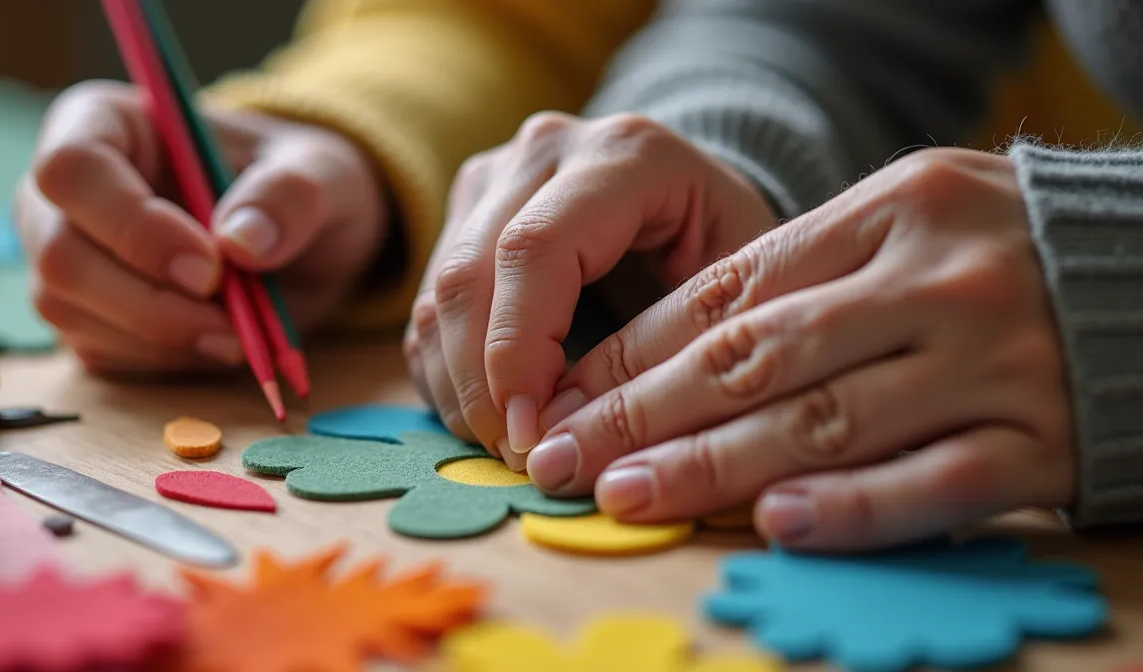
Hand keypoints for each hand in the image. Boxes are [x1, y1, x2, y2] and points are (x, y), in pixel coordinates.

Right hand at [15, 81, 387, 373]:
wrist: (306, 243)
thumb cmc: (301, 187)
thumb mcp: (324, 175)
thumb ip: (292, 195)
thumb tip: (242, 242)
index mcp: (107, 123)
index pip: (72, 169)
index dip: (132, 225)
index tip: (210, 266)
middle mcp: (66, 191)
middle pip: (60, 252)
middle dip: (148, 300)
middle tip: (230, 321)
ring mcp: (66, 256)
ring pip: (68, 310)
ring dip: (157, 336)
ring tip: (235, 334)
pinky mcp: (86, 317)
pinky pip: (97, 351)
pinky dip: (161, 360)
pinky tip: (215, 343)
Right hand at [405, 111, 775, 468]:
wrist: (703, 204)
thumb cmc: (734, 258)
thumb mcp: (746, 295)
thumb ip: (677, 352)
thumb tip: (581, 437)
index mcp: (626, 155)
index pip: (535, 248)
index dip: (519, 350)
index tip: (533, 434)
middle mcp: (547, 149)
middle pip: (470, 273)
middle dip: (481, 382)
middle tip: (517, 456)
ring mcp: (496, 175)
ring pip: (438, 291)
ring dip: (458, 385)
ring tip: (506, 446)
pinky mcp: (464, 210)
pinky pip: (428, 304)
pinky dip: (446, 373)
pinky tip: (488, 418)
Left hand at [530, 147, 1073, 550]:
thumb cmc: (1004, 246)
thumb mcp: (908, 219)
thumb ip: (805, 272)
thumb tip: (669, 350)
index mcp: (889, 212)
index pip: (730, 292)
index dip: (635, 351)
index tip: (566, 394)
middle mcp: (934, 283)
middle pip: (756, 358)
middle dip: (644, 414)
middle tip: (566, 456)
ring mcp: (993, 361)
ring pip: (825, 423)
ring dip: (714, 466)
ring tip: (630, 495)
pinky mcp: (1045, 438)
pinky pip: (935, 482)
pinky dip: (853, 508)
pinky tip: (775, 524)